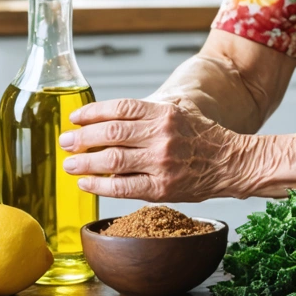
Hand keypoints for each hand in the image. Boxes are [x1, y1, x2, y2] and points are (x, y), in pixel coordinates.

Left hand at [59, 97, 260, 201]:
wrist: (229, 163)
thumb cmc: (201, 138)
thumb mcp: (179, 114)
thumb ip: (148, 115)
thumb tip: (109, 120)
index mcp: (164, 113)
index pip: (121, 108)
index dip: (93, 112)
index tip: (76, 118)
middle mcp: (161, 135)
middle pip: (111, 132)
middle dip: (82, 137)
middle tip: (66, 141)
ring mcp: (160, 162)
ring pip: (112, 159)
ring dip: (85, 162)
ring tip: (69, 163)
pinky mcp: (161, 187)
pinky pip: (122, 187)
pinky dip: (99, 185)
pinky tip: (86, 183)